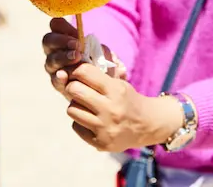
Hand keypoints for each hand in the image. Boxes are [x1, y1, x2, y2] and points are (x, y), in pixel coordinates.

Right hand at [43, 18, 126, 99]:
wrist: (104, 89)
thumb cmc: (102, 65)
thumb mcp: (104, 54)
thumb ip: (101, 50)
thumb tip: (102, 49)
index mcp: (65, 38)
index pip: (56, 25)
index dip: (61, 26)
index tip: (75, 31)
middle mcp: (56, 51)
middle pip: (48, 41)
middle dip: (60, 41)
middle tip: (76, 44)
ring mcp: (55, 68)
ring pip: (51, 60)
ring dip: (62, 57)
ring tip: (76, 58)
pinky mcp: (58, 84)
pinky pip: (55, 79)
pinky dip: (59, 77)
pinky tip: (63, 75)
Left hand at [65, 63, 185, 152]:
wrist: (146, 125)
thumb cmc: (127, 99)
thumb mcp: (118, 83)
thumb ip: (96, 77)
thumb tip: (66, 71)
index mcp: (116, 90)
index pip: (84, 72)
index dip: (76, 70)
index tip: (76, 73)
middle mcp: (110, 109)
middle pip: (74, 90)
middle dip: (73, 87)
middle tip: (77, 89)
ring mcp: (105, 128)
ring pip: (72, 109)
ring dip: (76, 106)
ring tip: (86, 106)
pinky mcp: (100, 142)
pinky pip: (76, 126)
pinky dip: (81, 122)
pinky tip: (92, 120)